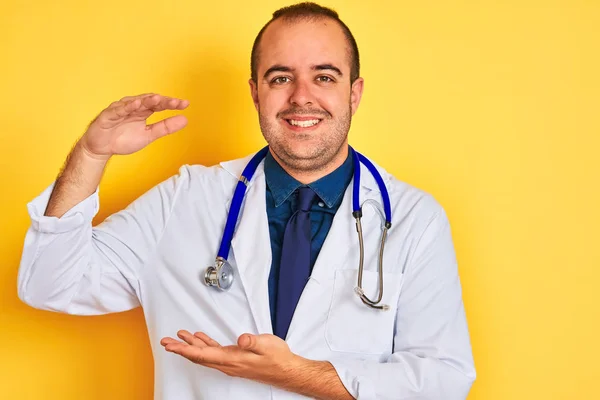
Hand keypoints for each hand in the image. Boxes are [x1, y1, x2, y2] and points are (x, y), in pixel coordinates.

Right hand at [80, 93, 188, 160]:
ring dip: (146, 100)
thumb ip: (165, 128)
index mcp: (143, 111)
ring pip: (135, 103)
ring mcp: (120, 109)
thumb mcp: (148, 135)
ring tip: (158, 99)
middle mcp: (133, 107)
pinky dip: (127, 107)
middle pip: (150, 101)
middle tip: (176, 102)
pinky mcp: (108, 115)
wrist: (101, 148)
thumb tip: (185, 119)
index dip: (172, 104)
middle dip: (163, 101)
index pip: (160, 105)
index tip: (185, 104)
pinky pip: (118, 110)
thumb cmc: (123, 139)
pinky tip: (137, 104)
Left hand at [160, 330, 299, 383]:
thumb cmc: (277, 358)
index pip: (202, 354)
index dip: (184, 349)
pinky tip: (201, 338)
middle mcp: (227, 363)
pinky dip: (204, 344)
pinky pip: (213, 352)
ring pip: (204, 354)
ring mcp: (230, 362)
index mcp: (231, 359)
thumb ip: (252, 342)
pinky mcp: (235, 359)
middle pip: (198, 356)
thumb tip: (241, 339)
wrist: (286, 370)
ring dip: (190, 345)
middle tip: (166, 342)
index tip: (171, 345)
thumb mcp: (266, 345)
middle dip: (181, 348)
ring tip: (179, 337)